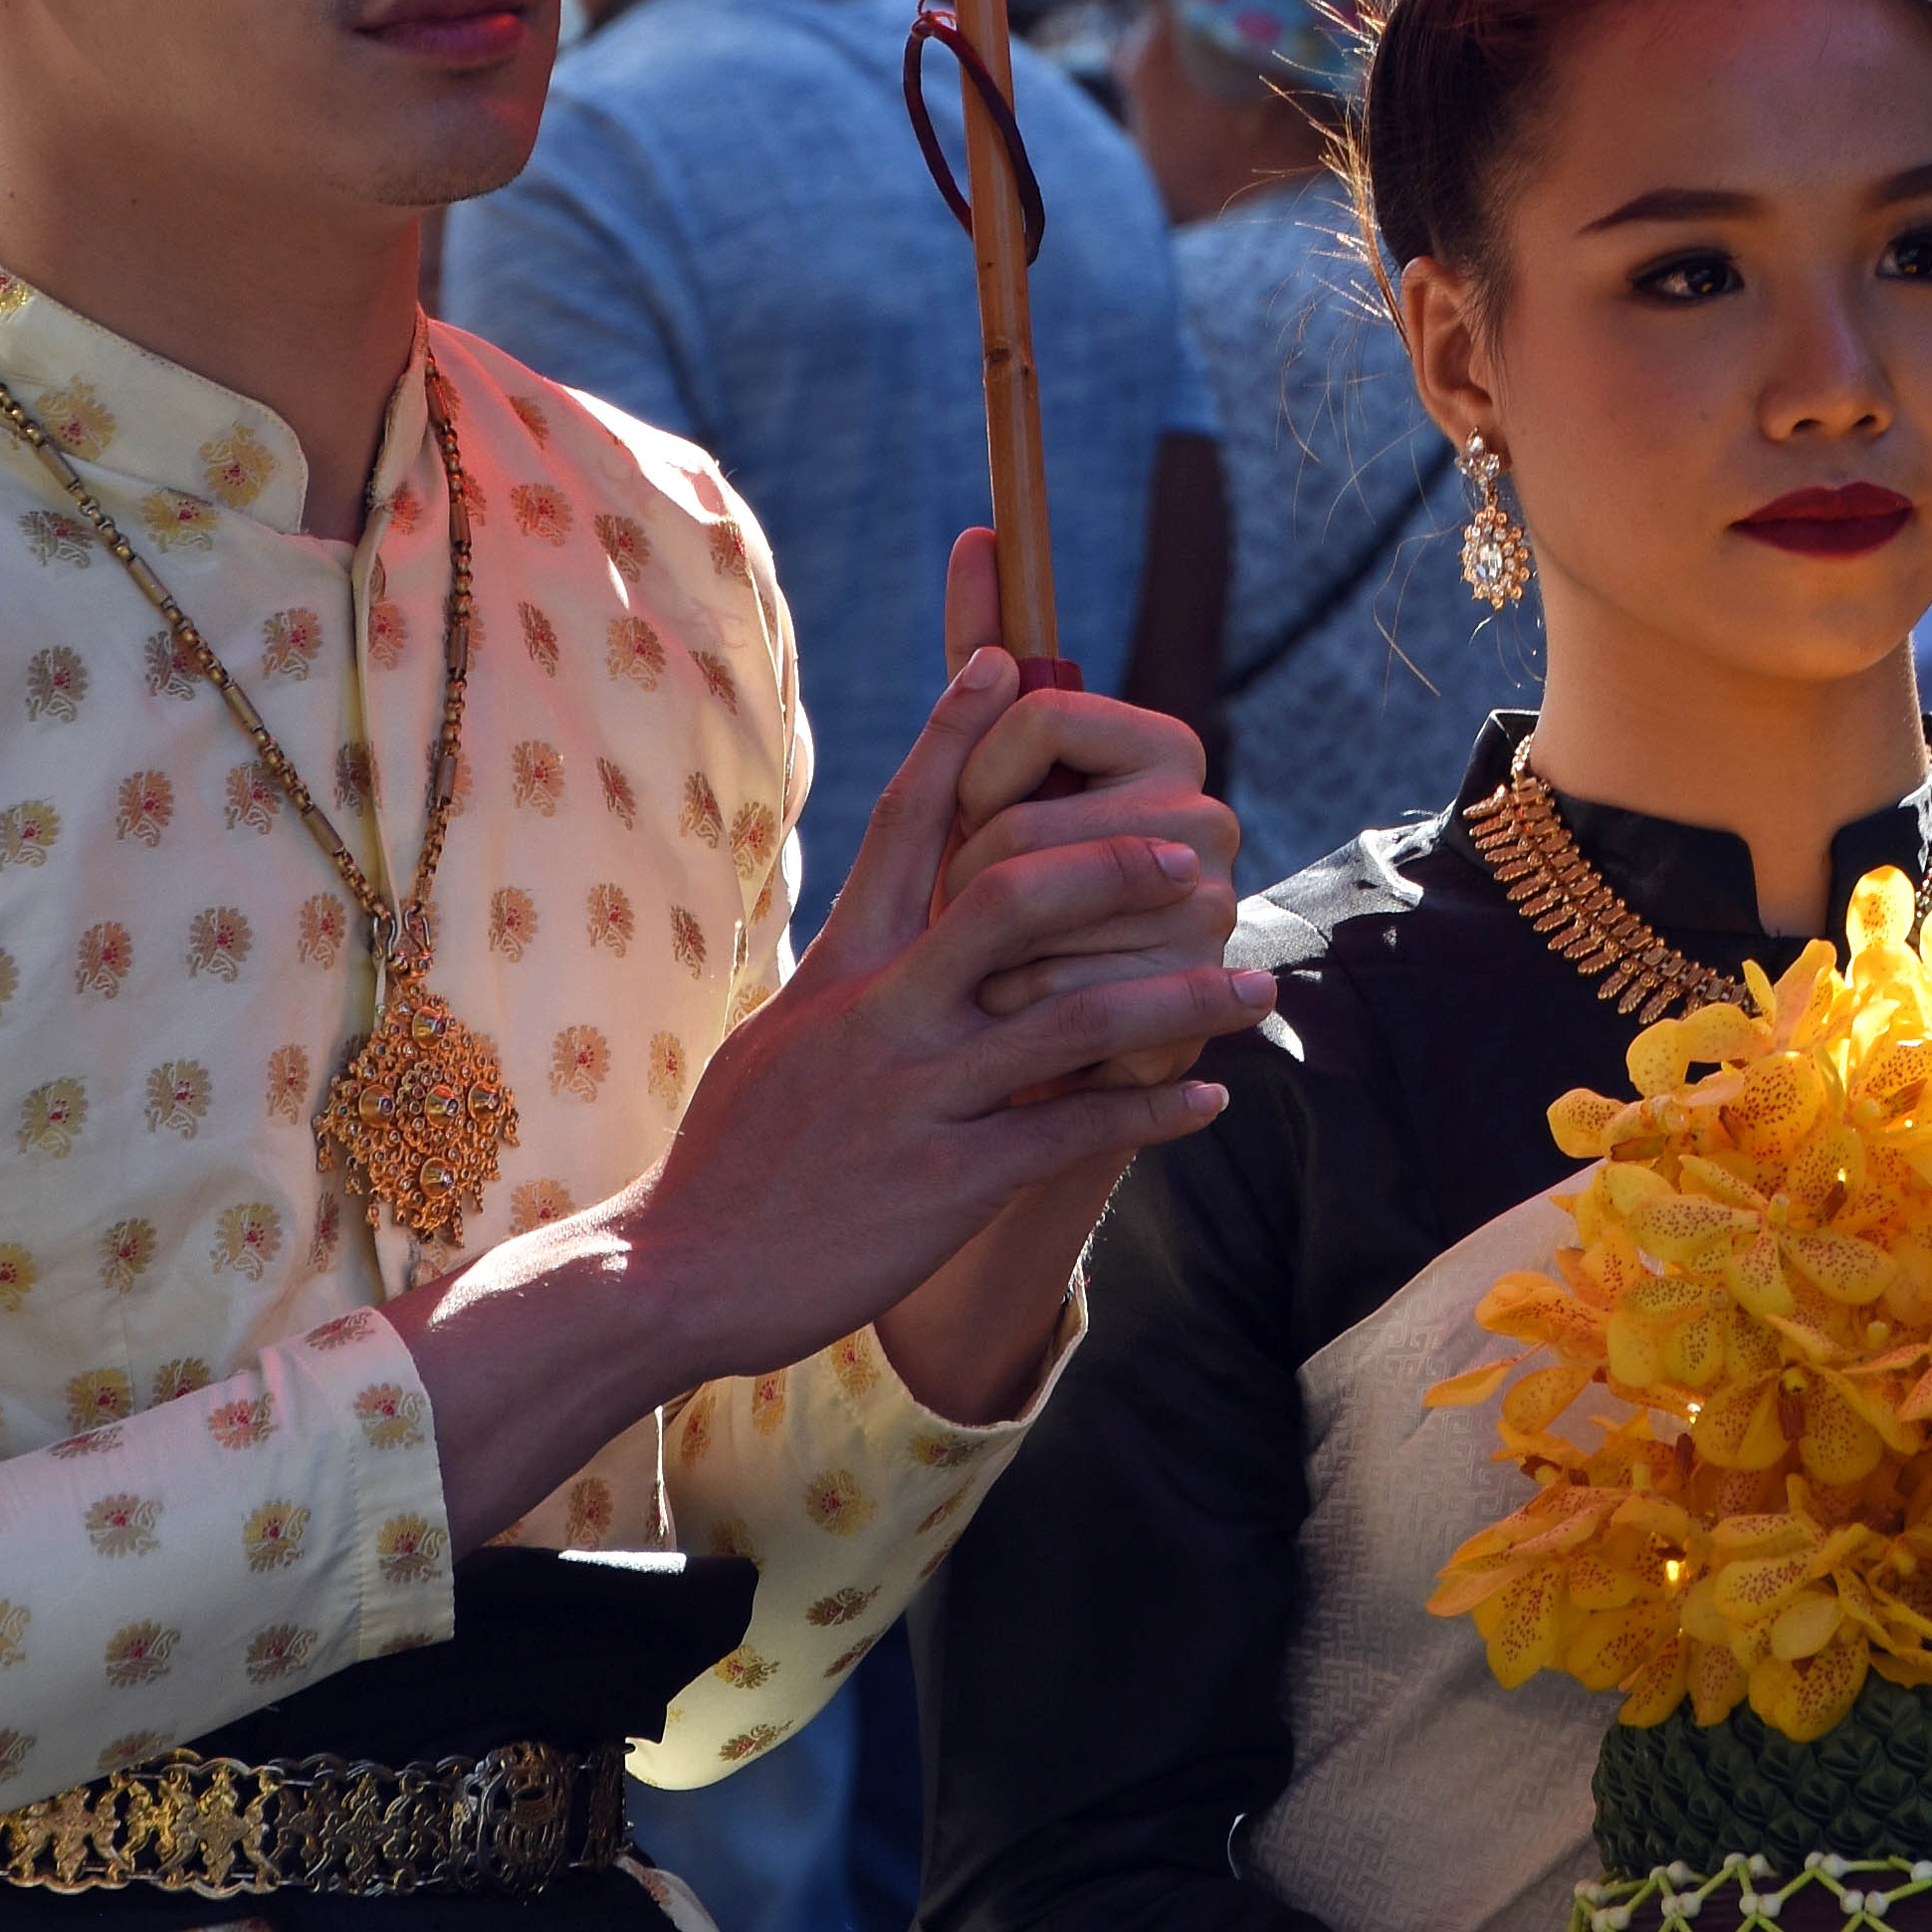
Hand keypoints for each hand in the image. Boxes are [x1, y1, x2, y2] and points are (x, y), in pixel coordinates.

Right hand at [393, 644, 1269, 1482]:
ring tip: (1255, 985)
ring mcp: (917, 1096)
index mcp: (840, 968)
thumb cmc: (733, 1158)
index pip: (902, 826)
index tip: (1006, 660)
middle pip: (1007, 900)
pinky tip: (1210, 1096)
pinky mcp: (947, 1182)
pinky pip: (1068, 1129)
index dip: (955, 738)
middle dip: (1108, 865)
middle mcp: (881, 1015)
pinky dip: (1148, 1108)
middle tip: (1192, 853)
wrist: (676, 1272)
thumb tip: (893, 919)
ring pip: (1067, 1019)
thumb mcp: (782, 1038)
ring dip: (1174, 996)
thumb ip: (847, 978)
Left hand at [934, 527, 1240, 1091]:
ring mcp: (1213, 911)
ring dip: (981, 947)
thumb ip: (987, 650)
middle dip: (962, 874)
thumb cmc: (1006, 876)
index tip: (972, 809)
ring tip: (993, 956)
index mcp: (1167, 744)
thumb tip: (976, 533)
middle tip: (963, 906)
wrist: (1044, 1018)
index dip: (976, 768)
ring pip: (1036, 916)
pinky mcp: (1191, 1000)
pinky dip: (1014, 1004)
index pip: (1041, 708)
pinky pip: (1057, 991)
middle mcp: (1210, 817)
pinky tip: (1022, 1007)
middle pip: (1026, 826)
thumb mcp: (988, 763)